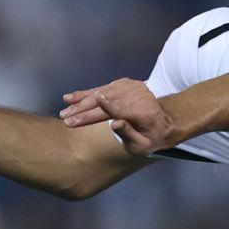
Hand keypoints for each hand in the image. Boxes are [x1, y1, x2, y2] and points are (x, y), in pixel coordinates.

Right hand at [59, 79, 174, 153]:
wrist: (163, 121)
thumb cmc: (150, 138)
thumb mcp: (142, 145)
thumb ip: (129, 134)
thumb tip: (114, 124)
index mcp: (144, 113)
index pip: (122, 109)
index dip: (106, 107)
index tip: (91, 104)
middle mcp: (138, 96)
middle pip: (107, 101)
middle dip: (84, 110)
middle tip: (66, 118)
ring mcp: (131, 87)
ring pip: (101, 92)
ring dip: (81, 101)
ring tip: (65, 107)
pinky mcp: (124, 83)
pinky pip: (103, 88)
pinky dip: (87, 93)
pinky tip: (72, 97)